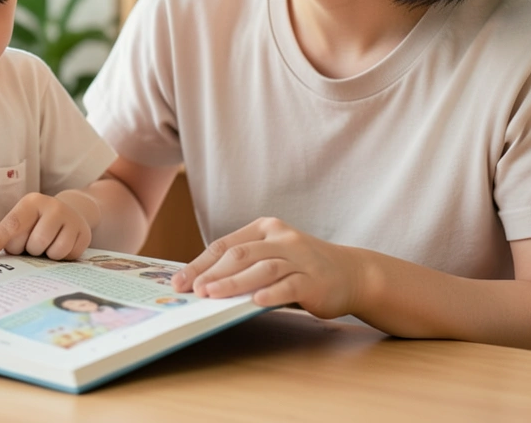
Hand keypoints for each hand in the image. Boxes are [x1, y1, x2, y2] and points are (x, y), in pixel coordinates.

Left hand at [0, 192, 93, 260]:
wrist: (73, 213)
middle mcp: (53, 206)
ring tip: (47, 245)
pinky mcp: (84, 233)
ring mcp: (71, 219)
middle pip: (33, 243)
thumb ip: (2, 231)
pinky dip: (62, 256)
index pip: (12, 225)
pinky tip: (61, 245)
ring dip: (47, 254)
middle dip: (29, 250)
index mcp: (32, 202)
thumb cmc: (38, 220)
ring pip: (53, 251)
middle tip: (32, 243)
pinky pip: (68, 256)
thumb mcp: (20, 220)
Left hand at [171, 217, 363, 318]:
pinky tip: (255, 301)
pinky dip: (271, 293)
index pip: (225, 245)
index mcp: (265, 228)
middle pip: (240, 254)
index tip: (179, 282)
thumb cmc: (302, 268)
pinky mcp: (313, 279)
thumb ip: (245, 266)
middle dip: (212, 273)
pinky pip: (289, 285)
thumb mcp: (272, 257)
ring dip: (234, 282)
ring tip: (212, 295)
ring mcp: (299, 257)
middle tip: (192, 290)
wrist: (351, 273)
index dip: (199, 263)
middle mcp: (281, 238)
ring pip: (261, 268)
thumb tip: (204, 284)